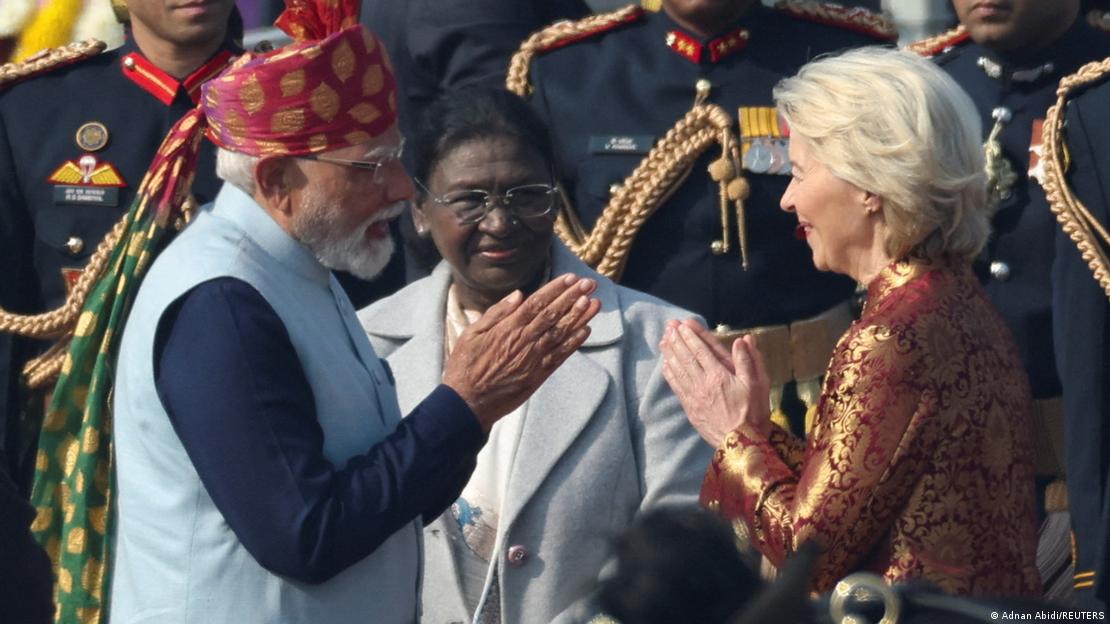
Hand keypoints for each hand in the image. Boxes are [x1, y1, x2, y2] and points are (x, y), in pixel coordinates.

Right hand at [443, 273, 600, 430]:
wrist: (467, 403)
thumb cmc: (465, 367)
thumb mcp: (471, 334)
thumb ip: (496, 313)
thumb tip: (518, 295)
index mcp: (507, 328)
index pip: (537, 303)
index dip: (556, 289)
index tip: (571, 278)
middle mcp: (524, 341)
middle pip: (553, 314)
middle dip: (573, 297)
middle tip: (591, 283)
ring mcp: (533, 359)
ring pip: (561, 333)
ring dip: (579, 317)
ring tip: (594, 302)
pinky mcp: (538, 375)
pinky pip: (560, 356)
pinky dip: (574, 343)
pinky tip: (586, 330)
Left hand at [660, 320, 771, 447]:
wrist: (741, 444)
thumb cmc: (753, 413)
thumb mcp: (758, 385)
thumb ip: (749, 361)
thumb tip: (743, 340)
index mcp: (719, 376)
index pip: (701, 351)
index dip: (691, 336)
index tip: (683, 325)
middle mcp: (703, 384)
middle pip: (686, 357)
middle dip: (677, 340)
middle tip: (669, 326)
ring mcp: (694, 396)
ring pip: (678, 370)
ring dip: (670, 353)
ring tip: (663, 340)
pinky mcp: (690, 408)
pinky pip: (676, 387)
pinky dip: (670, 374)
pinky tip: (665, 364)